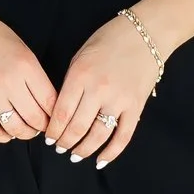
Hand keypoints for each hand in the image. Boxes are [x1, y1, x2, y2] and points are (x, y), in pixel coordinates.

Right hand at [0, 8, 55, 146]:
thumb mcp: (25, 51)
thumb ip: (37, 77)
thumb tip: (48, 105)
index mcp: (26, 67)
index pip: (50, 102)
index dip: (57, 115)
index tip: (56, 117)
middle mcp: (10, 83)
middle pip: (35, 119)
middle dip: (43, 127)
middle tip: (43, 125)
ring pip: (15, 128)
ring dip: (25, 133)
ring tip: (27, 128)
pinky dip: (3, 136)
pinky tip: (7, 131)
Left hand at [45, 13, 161, 164]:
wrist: (145, 33)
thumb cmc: (109, 40)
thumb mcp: (80, 55)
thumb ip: (71, 83)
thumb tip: (62, 110)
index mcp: (80, 76)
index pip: (62, 113)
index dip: (53, 131)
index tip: (48, 138)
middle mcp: (98, 90)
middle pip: (77, 127)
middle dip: (65, 142)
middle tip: (59, 148)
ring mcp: (119, 100)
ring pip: (98, 135)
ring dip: (84, 150)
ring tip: (75, 155)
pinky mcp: (136, 107)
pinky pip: (123, 136)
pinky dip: (112, 152)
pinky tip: (101, 160)